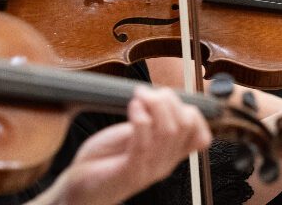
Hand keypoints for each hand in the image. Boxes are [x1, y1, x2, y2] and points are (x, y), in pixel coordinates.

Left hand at [53, 86, 210, 204]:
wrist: (80, 188)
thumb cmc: (104, 160)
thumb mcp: (132, 137)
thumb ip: (150, 121)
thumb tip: (162, 95)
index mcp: (168, 155)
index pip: (201, 136)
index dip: (192, 111)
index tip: (166, 98)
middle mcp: (164, 164)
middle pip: (185, 126)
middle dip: (169, 100)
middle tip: (148, 93)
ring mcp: (149, 169)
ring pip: (168, 131)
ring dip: (154, 104)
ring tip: (138, 96)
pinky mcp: (130, 172)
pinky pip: (144, 143)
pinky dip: (140, 118)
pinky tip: (132, 106)